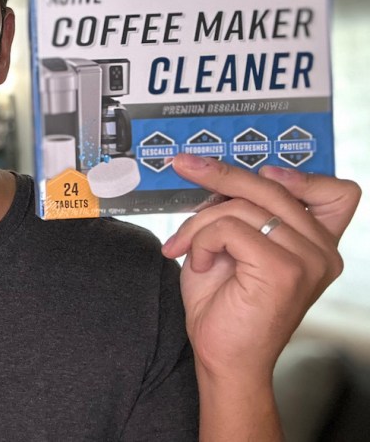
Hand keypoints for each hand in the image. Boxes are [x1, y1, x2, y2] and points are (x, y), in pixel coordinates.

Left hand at [162, 153, 360, 382]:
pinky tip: (199, 263)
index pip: (337, 193)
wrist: (222, 358)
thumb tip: (216, 175)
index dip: (301, 175)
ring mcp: (307, 260)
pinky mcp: (284, 270)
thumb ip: (240, 212)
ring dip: (200, 223)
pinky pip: (228, 227)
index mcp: (318, 244)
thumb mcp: (233, 246)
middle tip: (184, 165)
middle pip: (273, 186)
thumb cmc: (225, 305)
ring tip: (185, 247)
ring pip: (242, 206)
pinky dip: (202, 240)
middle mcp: (322, 251)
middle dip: (220, 173)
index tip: (262, 170)